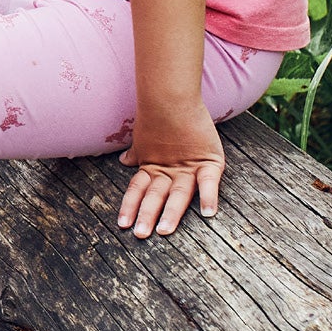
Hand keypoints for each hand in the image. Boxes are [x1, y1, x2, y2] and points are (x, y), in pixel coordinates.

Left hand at [115, 110, 225, 238]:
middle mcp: (168, 170)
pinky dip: (209, 195)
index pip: (138, 190)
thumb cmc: (158, 116)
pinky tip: (208, 213)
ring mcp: (188, 167)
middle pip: (156, 196)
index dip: (130, 206)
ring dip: (171, 213)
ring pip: (179, 194)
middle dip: (147, 215)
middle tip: (140, 234)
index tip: (121, 225)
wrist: (172, 95)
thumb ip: (137, 154)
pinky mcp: (209, 161)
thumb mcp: (144, 139)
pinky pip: (209, 181)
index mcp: (153, 167)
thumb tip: (124, 161)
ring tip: (164, 231)